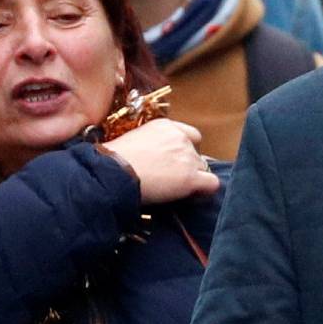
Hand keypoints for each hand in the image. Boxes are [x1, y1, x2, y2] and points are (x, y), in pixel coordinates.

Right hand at [99, 117, 219, 203]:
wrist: (111, 173)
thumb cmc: (112, 161)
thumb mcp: (132, 142)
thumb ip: (151, 145)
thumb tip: (153, 159)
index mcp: (165, 126)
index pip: (189, 136)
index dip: (185, 150)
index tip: (175, 163)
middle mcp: (180, 137)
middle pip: (197, 153)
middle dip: (188, 166)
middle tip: (172, 180)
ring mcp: (187, 157)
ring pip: (204, 169)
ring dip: (193, 179)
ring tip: (174, 191)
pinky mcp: (190, 178)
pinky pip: (211, 184)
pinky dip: (204, 192)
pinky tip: (191, 197)